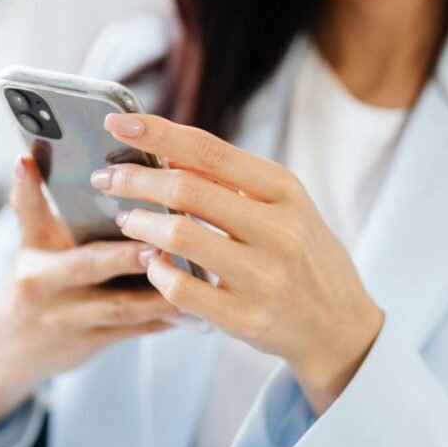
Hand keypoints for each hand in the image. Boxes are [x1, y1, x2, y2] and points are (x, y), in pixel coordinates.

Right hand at [0, 155, 178, 446]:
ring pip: (119, 308)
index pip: (32, 215)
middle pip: (87, 266)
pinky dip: (162, 320)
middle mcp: (44, 285)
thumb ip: (34, 202)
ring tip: (194, 277)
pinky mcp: (88, 344)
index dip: (31, 189)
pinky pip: (132, 331)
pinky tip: (194, 310)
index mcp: (33, 251)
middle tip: (161, 244)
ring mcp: (67, 320)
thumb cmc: (34, 278)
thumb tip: (28, 157)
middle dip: (126, 257)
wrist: (10, 347)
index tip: (59, 178)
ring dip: (159, 294)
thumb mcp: (29, 242)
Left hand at [91, 112, 384, 415]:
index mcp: (285, 191)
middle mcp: (278, 230)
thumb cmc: (304, 256)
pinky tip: (153, 263)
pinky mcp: (246, 318)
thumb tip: (168, 153)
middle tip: (106, 178)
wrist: (341, 326)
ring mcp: (263, 276)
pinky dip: (157, 270)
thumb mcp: (284, 207)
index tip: (117, 121)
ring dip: (140, 223)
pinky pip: (182, 288)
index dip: (157, 132)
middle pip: (186, 188)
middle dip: (134, 179)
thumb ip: (233, 182)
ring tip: (127, 220)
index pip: (209, 150)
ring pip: (179, 235)